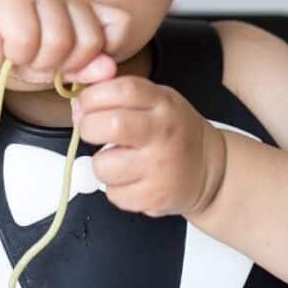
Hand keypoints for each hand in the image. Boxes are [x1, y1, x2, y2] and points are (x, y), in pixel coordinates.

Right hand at [0, 0, 130, 85]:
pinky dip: (14, 56)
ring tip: (20, 54)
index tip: (77, 63)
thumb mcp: (55, 68)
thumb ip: (84, 69)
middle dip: (64, 65)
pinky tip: (4, 47)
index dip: (103, 52)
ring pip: (60, 43)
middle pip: (91, 42)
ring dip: (36, 63)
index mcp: (82, 7)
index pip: (120, 25)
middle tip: (39, 61)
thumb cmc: (13, 52)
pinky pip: (28, 42)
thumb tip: (109, 70)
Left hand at [72, 75, 225, 216]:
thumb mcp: (158, 100)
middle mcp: (164, 134)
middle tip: (91, 130)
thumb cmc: (175, 131)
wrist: (209, 169)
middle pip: (111, 125)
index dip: (94, 95)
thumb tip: (79, 102)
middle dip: (88, 127)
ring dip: (101, 163)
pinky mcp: (154, 197)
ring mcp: (159, 168)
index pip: (124, 90)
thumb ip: (122, 95)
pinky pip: (113, 193)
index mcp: (164, 104)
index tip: (84, 103)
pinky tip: (130, 178)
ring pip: (104, 166)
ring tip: (117, 159)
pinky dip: (114, 187)